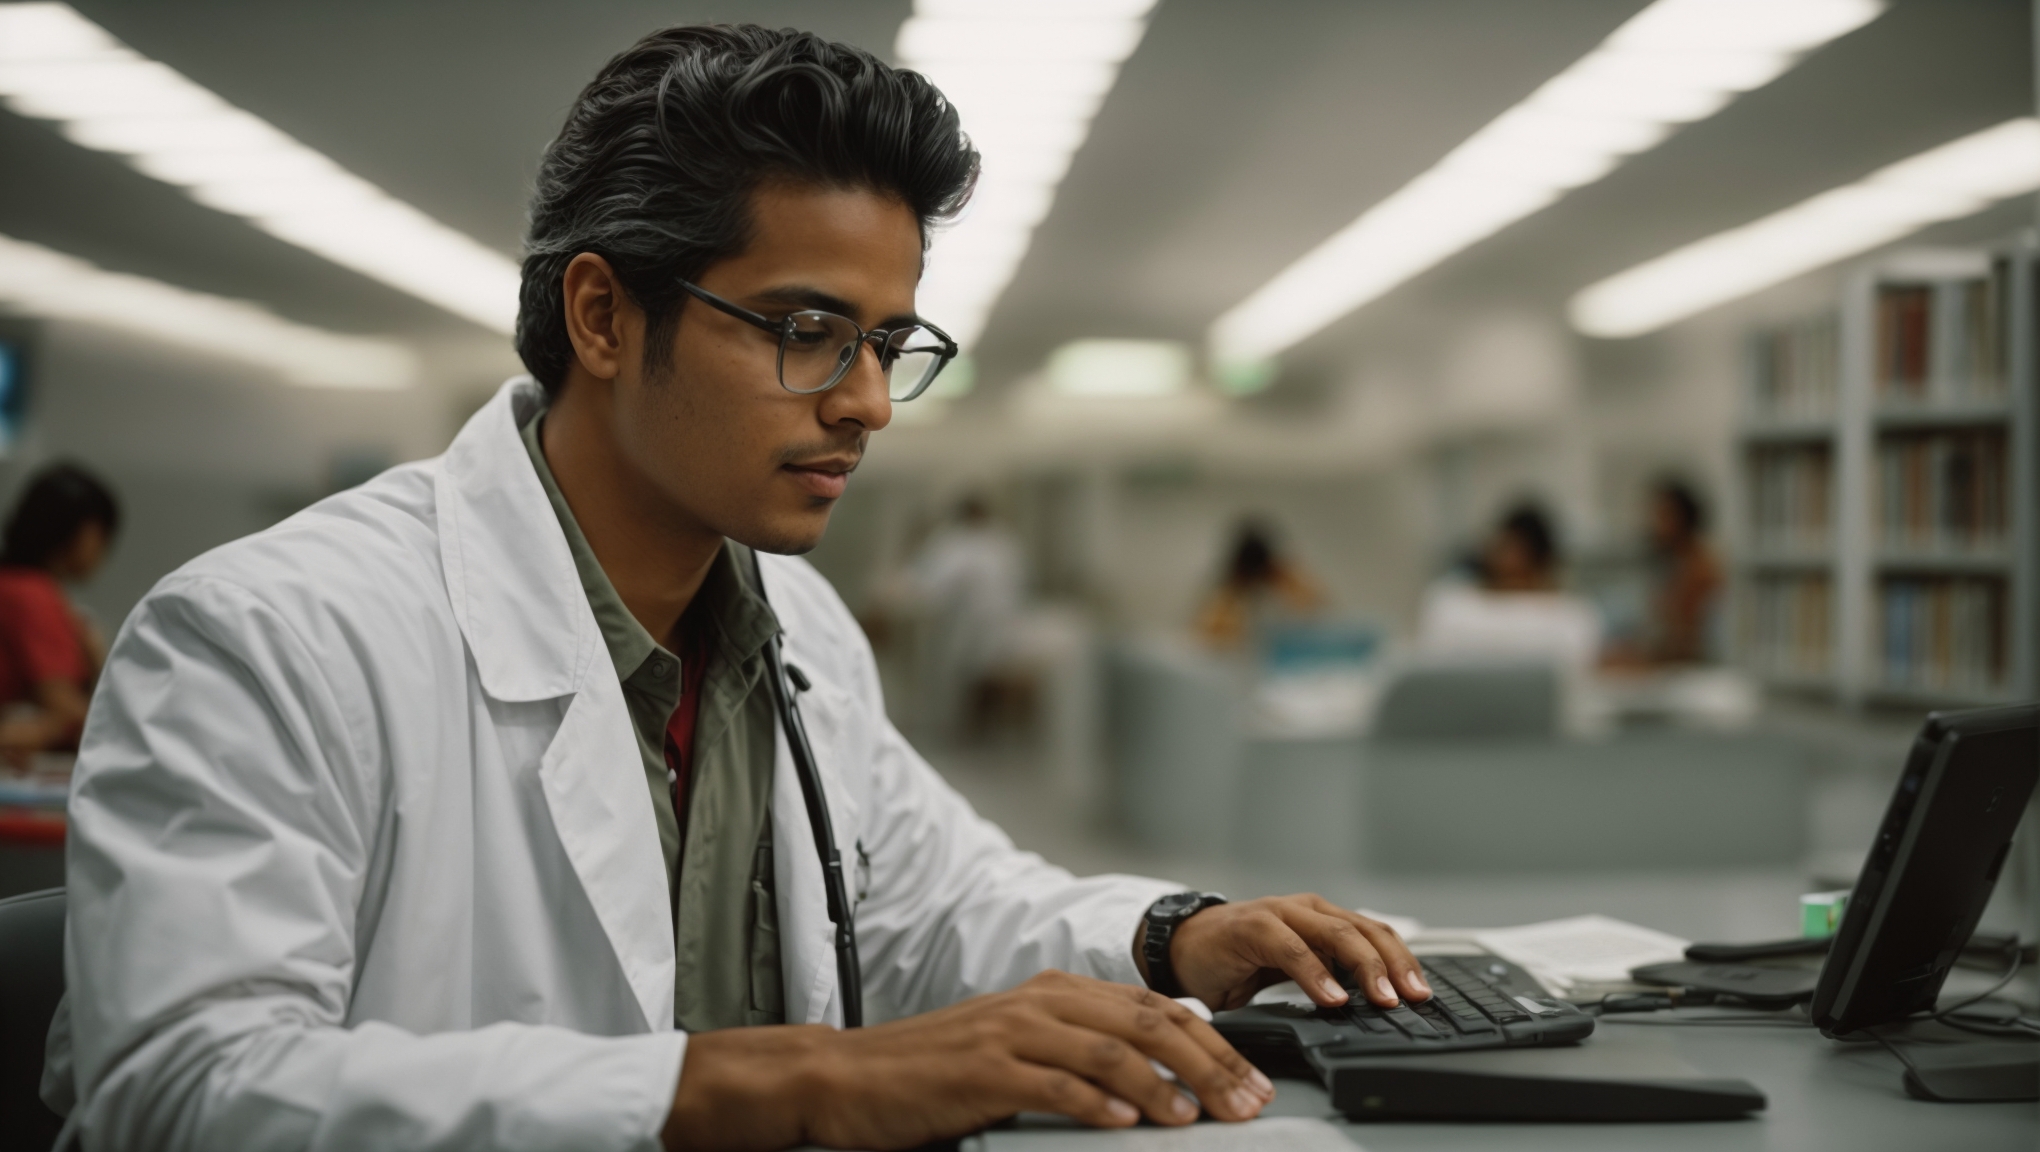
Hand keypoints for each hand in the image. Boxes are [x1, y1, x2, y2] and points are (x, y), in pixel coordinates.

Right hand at [662, 970, 1275, 1151]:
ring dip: (1162, 1086)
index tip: (1252, 1079)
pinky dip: (1096, 1104)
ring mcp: (1009, 1035)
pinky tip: (1126, 1125)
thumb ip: (1083, 1044)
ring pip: (1109, 1050)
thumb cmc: (934, 1069)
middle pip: (1145, 1023)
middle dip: (1207, 1062)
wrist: (847, 1077)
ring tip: (1199, 1117)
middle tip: (1247, 1102)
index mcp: (1052, 992)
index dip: (1210, 1042)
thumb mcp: (1018, 1044)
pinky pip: (1052, 1085)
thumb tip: (1162, 1054)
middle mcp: (1037, 1003)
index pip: (1151, 1007)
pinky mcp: (982, 1073)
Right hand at [1144, 894, 1428, 1010]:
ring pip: (1335, 933)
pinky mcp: (1252, 926)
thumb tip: (1373, 1007)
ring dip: (1365, 967)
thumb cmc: (1238, 960)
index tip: (1423, 994)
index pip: (1374, 934)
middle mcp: (1306, 911)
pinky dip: (1315, 973)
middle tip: (1412, 997)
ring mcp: (1280, 914)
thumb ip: (1327, 977)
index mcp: (1320, 920)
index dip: (1403, 961)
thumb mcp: (1293, 971)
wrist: (1182, 949)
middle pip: (1364, 930)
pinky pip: (1291, 948)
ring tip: (1383, 998)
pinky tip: (1332, 997)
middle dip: (1394, 964)